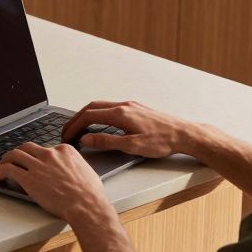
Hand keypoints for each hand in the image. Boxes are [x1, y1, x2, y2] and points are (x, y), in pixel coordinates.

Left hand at [0, 142, 109, 222]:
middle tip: (14, 159)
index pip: (45, 148)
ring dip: (5, 160)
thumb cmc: (90, 195)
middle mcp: (50, 154)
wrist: (86, 206)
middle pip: (27, 147)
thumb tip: (74, 170)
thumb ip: (76, 166)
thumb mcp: (87, 171)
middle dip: (19, 153)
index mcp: (65, 151)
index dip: (37, 155)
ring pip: (14, 155)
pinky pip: (8, 170)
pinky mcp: (29, 178)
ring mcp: (38, 165)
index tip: (34, 161)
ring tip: (2, 167)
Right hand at [61, 100, 198, 159]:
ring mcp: (131, 105)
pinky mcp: (137, 109)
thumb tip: (86, 140)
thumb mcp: (132, 146)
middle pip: (91, 108)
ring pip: (101, 106)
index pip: (88, 116)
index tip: (66, 136)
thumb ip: (106, 142)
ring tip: (79, 128)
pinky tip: (100, 123)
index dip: (74, 126)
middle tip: (67, 131)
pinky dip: (98, 114)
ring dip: (86, 115)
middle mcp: (124, 106)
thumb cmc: (163, 141)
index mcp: (120, 114)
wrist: (185, 134)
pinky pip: (111, 107)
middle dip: (76, 119)